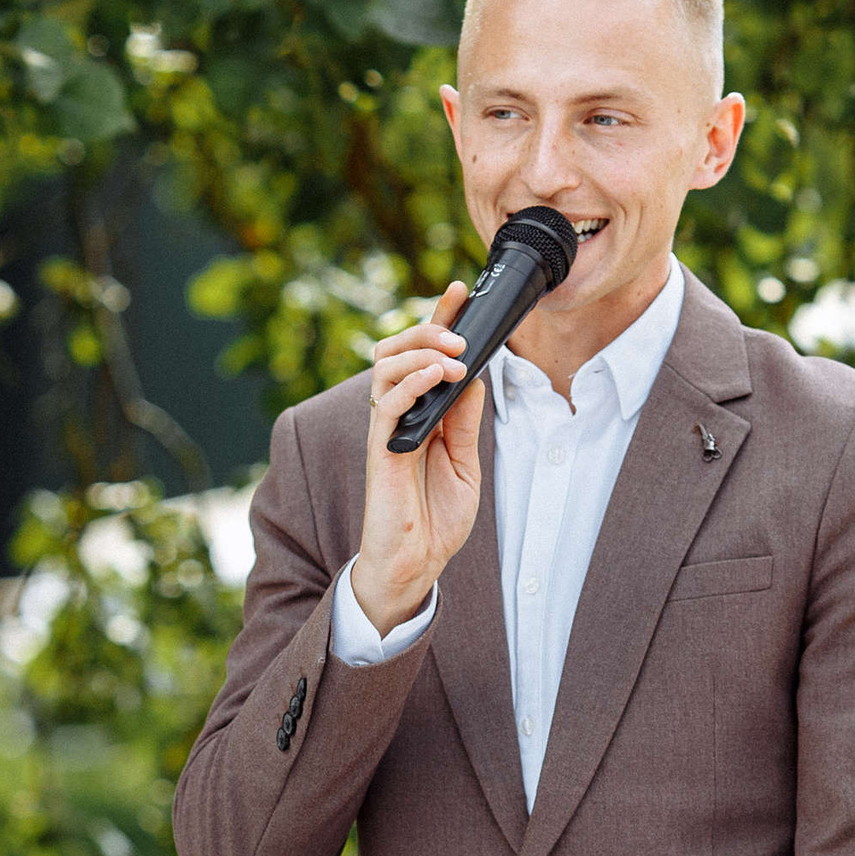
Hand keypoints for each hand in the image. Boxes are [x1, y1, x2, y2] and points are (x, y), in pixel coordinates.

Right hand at [352, 282, 486, 632]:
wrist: (417, 563)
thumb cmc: (436, 519)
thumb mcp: (465, 462)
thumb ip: (464, 421)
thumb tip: (474, 375)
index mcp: (421, 414)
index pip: (424, 356)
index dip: (439, 321)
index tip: (459, 292)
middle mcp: (399, 414)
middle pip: (396, 349)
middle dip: (427, 329)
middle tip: (459, 332)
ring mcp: (386, 429)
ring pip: (385, 367)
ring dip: (422, 353)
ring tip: (453, 359)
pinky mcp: (380, 448)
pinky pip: (386, 403)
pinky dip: (411, 382)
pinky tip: (435, 377)